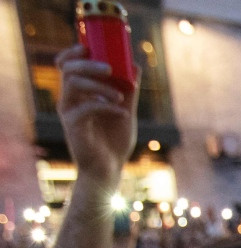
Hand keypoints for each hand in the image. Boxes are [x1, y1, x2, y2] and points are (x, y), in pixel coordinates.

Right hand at [55, 45, 138, 182]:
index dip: (74, 52)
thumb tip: (135, 66)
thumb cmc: (115, 141)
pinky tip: (122, 113)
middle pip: (69, 69)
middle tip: (110, 69)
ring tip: (120, 97)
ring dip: (100, 86)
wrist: (109, 169)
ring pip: (74, 84)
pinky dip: (106, 107)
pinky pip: (86, 108)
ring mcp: (69, 112)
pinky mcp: (72, 126)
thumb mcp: (126, 111)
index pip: (68, 65)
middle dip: (89, 64)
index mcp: (79, 93)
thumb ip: (129, 91)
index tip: (89, 47)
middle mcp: (70, 99)